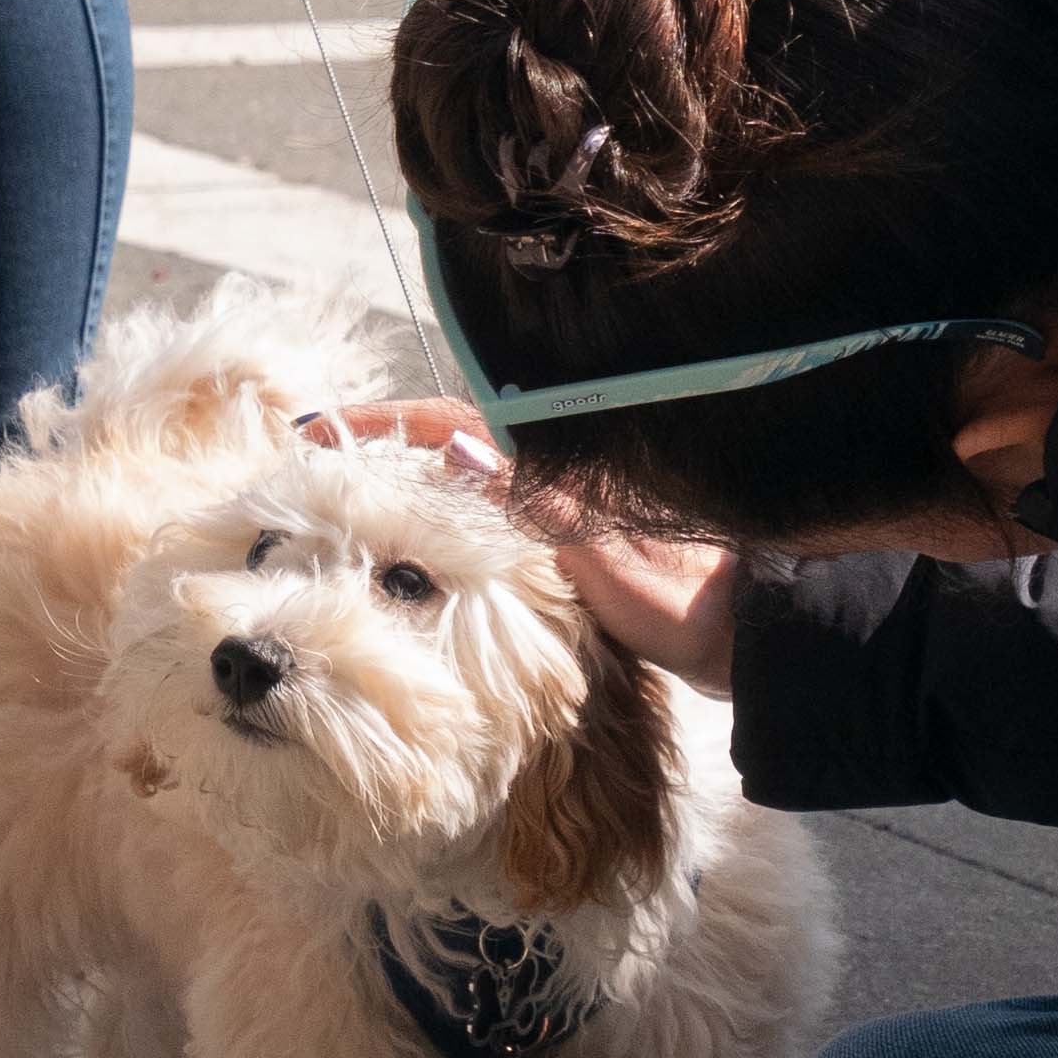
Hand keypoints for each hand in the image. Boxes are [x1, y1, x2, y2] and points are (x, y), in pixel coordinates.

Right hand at [294, 400, 739, 690]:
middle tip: (316, 465)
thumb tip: (456, 450)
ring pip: (465, 483)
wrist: (741, 634)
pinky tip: (414, 548)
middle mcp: (551, 478)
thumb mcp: (600, 558)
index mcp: (553, 470)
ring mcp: (558, 510)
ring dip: (408, 483)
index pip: (450, 426)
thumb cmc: (677, 599)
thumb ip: (536, 507)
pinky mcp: (567, 545)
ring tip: (344, 499)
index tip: (323, 429)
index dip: (385, 423)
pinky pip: (485, 519)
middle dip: (384, 448)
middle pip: (449, 445)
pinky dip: (442, 523)